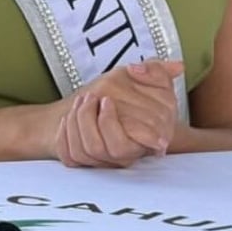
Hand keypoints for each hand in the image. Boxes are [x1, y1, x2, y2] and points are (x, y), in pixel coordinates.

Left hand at [50, 59, 182, 168]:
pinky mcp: (83, 162)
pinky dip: (66, 135)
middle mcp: (126, 153)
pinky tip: (67, 117)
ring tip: (81, 102)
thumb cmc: (126, 94)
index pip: (133, 140)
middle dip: (93, 119)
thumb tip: (165, 68)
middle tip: (90, 97)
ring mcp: (105, 160)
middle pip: (112, 147)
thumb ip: (158, 72)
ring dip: (80, 123)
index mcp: (146, 136)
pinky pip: (72, 157)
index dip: (114, 121)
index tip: (106, 100)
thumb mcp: (146, 79)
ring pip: (91, 150)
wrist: (99, 108)